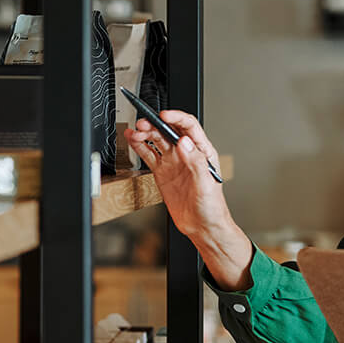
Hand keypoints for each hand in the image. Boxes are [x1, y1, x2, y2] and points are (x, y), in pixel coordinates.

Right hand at [125, 111, 229, 239]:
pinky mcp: (162, 172)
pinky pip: (149, 155)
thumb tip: (184, 142)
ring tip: (134, 132)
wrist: (202, 227)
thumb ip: (196, 162)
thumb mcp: (207, 184)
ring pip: (157, 140)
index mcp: (202, 152)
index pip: (189, 127)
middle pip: (169, 130)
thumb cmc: (211, 207)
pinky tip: (131, 140)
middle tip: (143, 125)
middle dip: (155, 124)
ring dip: (145, 133)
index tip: (163, 115)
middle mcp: (186, 154)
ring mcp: (173, 162)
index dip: (176, 117)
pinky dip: (139, 146)